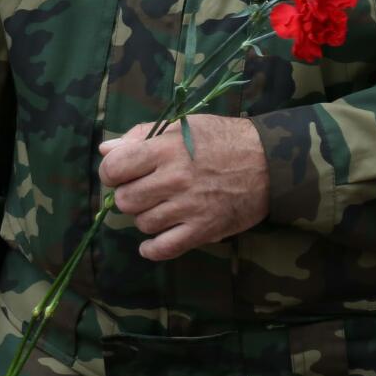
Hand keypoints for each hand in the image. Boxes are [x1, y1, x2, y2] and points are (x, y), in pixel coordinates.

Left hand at [97, 115, 268, 260]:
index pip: (115, 169)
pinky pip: (164, 248)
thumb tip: (106, 150)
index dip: (111, 173)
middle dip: (128, 197)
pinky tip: (152, 244)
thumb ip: (141, 136)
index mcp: (165, 149)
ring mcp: (189, 207)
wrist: (270, 162)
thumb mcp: (183, 126)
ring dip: (146, 219)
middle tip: (144, 192)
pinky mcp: (203, 229)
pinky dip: (152, 249)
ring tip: (160, 209)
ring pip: (143, 224)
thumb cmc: (224, 140)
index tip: (121, 175)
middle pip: (125, 200)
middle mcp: (174, 179)